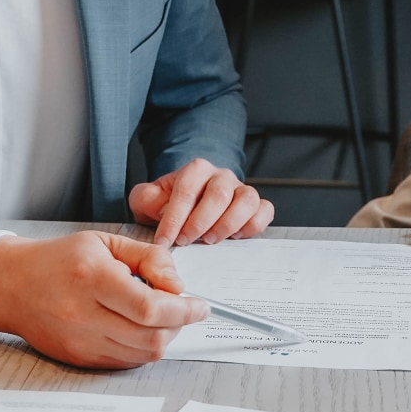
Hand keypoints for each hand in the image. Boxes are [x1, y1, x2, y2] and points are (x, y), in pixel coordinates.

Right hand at [0, 231, 207, 367]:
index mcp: (92, 278)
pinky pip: (124, 361)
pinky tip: (138, 326)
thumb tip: (178, 284)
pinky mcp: (79, 359)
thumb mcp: (106, 241)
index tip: (199, 305)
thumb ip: (149, 258)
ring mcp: (81, 342)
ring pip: (141, 354)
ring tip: (159, 314)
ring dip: (162, 337)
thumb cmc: (60, 258)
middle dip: (178, 325)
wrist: (13, 284)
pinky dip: (141, 347)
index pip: (150, 308)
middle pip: (150, 337)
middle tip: (183, 308)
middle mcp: (84, 315)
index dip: (183, 310)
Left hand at [128, 158, 273, 247]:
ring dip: (228, 224)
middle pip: (218, 195)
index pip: (186, 190)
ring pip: (246, 200)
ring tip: (210, 240)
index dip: (175, 218)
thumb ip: (145, 198)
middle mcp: (221, 176)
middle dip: (200, 222)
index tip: (165, 240)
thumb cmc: (170, 202)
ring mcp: (241, 189)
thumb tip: (156, 206)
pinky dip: (254, 226)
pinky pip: (265, 210)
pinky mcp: (256, 205)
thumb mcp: (149, 198)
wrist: (191, 201)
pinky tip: (236, 237)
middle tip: (186, 241)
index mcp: (195, 170)